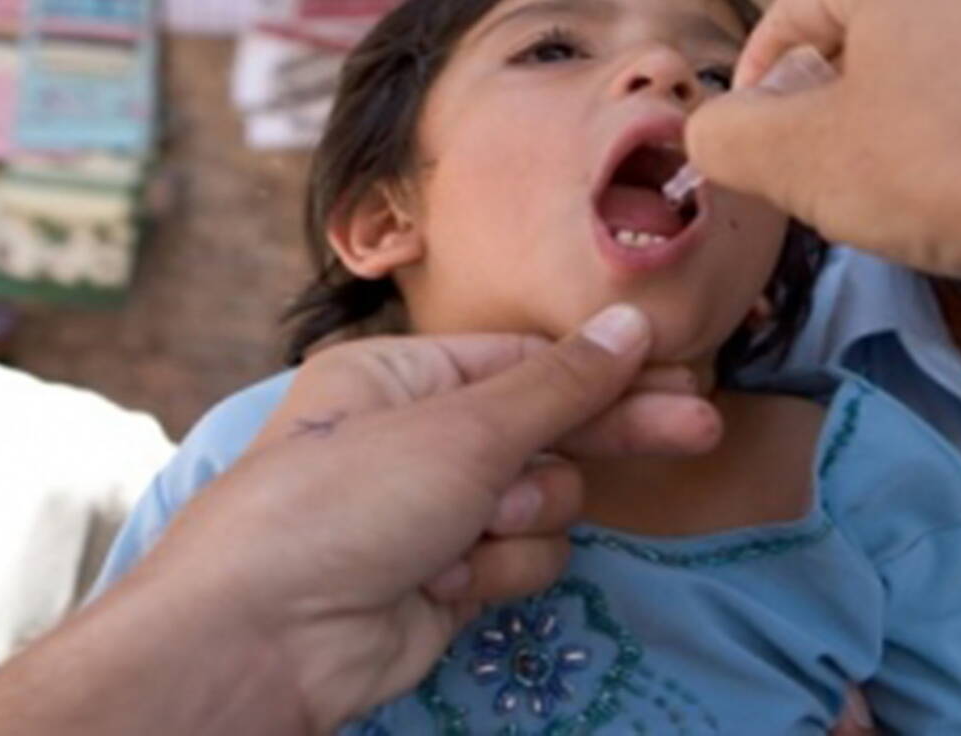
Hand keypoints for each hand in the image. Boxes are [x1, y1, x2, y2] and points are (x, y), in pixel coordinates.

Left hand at [0, 303, 692, 735]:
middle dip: (607, 434)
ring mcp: (431, 515)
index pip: (522, 360)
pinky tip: (449, 582)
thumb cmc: (344, 502)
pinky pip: (515, 563)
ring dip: (522, 517)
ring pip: (539, 503)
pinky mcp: (443, 584)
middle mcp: (416, 438)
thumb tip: (630, 320)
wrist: (261, 640)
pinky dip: (495, 572)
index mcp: (399, 376)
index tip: (675, 371)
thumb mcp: (460, 429)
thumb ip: (558, 384)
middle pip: (543, 427)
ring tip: (474, 529)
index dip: (600, 367)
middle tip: (699, 431)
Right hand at [690, 0, 960, 548]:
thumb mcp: (798, 160)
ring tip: (907, 179)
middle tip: (831, 171)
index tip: (756, 149)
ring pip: (942, 39)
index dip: (761, 89)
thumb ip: (727, 134)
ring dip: (908, 104)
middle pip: (873, 17)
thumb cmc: (949, 168)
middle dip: (841, 94)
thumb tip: (712, 131)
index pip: (796, 10)